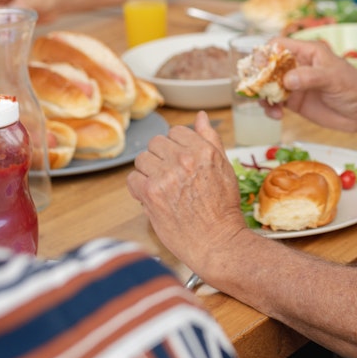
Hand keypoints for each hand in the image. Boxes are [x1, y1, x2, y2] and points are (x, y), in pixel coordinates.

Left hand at [126, 112, 247, 274]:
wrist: (216, 240)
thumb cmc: (222, 208)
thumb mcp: (224, 167)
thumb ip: (210, 139)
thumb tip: (201, 116)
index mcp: (202, 150)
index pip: (176, 131)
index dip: (176, 147)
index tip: (179, 161)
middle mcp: (183, 159)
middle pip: (156, 143)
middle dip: (161, 157)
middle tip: (170, 176)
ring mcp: (165, 175)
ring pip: (142, 158)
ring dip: (148, 171)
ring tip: (162, 187)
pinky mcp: (151, 193)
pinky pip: (132, 178)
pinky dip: (139, 188)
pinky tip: (152, 197)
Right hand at [267, 37, 356, 131]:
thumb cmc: (355, 88)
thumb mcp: (333, 78)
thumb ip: (310, 77)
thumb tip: (287, 80)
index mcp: (308, 52)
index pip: (279, 45)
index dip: (265, 53)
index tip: (258, 67)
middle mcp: (298, 66)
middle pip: (268, 66)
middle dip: (259, 76)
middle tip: (255, 89)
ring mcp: (295, 84)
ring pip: (269, 85)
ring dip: (263, 95)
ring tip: (268, 105)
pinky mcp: (295, 102)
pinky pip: (275, 102)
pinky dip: (270, 108)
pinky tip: (276, 115)